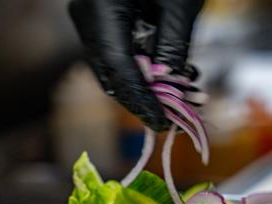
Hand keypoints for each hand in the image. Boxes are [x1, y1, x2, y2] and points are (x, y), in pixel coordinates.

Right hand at [69, 0, 204, 130]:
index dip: (142, 103)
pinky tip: (170, 73)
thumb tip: (172, 89)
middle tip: (175, 114)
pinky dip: (145, 70)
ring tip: (184, 92)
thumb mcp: (178, 3)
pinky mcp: (101, 20)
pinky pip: (119, 55)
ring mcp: (91, 19)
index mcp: (102, 9)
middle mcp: (88, 18)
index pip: (119, 72)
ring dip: (149, 87)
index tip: (163, 123)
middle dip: (146, 99)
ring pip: (116, 70)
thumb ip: (173, 48)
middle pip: (114, 77)